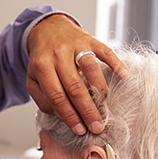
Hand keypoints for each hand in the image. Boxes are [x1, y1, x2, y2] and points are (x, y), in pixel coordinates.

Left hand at [26, 14, 128, 134]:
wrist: (47, 29)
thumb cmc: (42, 59)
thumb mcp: (33, 78)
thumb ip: (42, 97)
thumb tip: (60, 114)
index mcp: (42, 67)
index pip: (57, 96)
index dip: (69, 115)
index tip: (79, 129)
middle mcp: (58, 55)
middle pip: (75, 86)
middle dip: (87, 110)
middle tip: (96, 126)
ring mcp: (75, 45)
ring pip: (90, 67)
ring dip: (99, 88)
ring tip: (104, 105)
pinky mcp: (90, 39)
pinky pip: (105, 51)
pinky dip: (116, 63)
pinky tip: (124, 76)